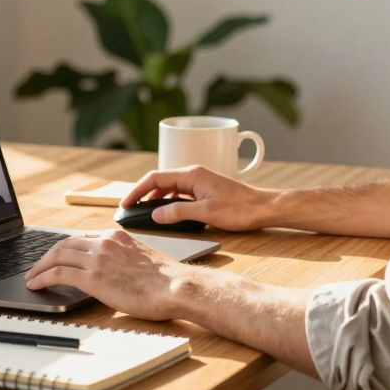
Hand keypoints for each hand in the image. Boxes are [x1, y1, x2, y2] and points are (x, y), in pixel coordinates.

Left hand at [24, 230, 191, 319]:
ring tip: (31, 277)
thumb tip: (114, 271)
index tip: (55, 256)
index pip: (80, 237)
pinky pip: (58, 273)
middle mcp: (104, 242)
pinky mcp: (93, 277)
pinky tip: (36, 284)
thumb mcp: (141, 259)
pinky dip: (42, 277)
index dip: (63, 248)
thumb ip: (123, 259)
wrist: (176, 286)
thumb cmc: (166, 280)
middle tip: (37, 266)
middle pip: (64, 243)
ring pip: (56, 256)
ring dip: (39, 266)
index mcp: (116, 235)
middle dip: (46, 255)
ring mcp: (98, 258)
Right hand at [122, 165, 274, 230]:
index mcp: (191, 174)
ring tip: (144, 212)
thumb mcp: (206, 213)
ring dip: (156, 198)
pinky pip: (180, 192)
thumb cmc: (240, 209)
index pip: (155, 178)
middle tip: (130, 209)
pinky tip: (167, 213)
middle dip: (143, 193)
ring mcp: (200, 182)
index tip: (125, 203)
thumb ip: (178, 213)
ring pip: (170, 187)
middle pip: (160, 180)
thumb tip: (155, 215)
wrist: (264, 208)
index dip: (137, 190)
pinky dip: (169, 201)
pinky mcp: (205, 190)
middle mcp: (194, 174)